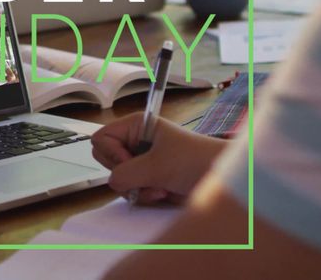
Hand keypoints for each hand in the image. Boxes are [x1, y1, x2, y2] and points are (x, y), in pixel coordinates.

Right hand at [91, 113, 225, 203]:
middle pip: (106, 159)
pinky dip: (144, 195)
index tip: (132, 161)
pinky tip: (163, 191)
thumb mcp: (156, 165)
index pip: (102, 138)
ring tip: (160, 186)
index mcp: (136, 126)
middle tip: (145, 174)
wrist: (219, 178)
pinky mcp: (147, 178)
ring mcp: (140, 161)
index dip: (112, 153)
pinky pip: (130, 190)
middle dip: (125, 174)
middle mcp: (135, 141)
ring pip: (118, 178)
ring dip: (137, 188)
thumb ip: (126, 173)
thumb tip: (112, 181)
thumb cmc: (195, 160)